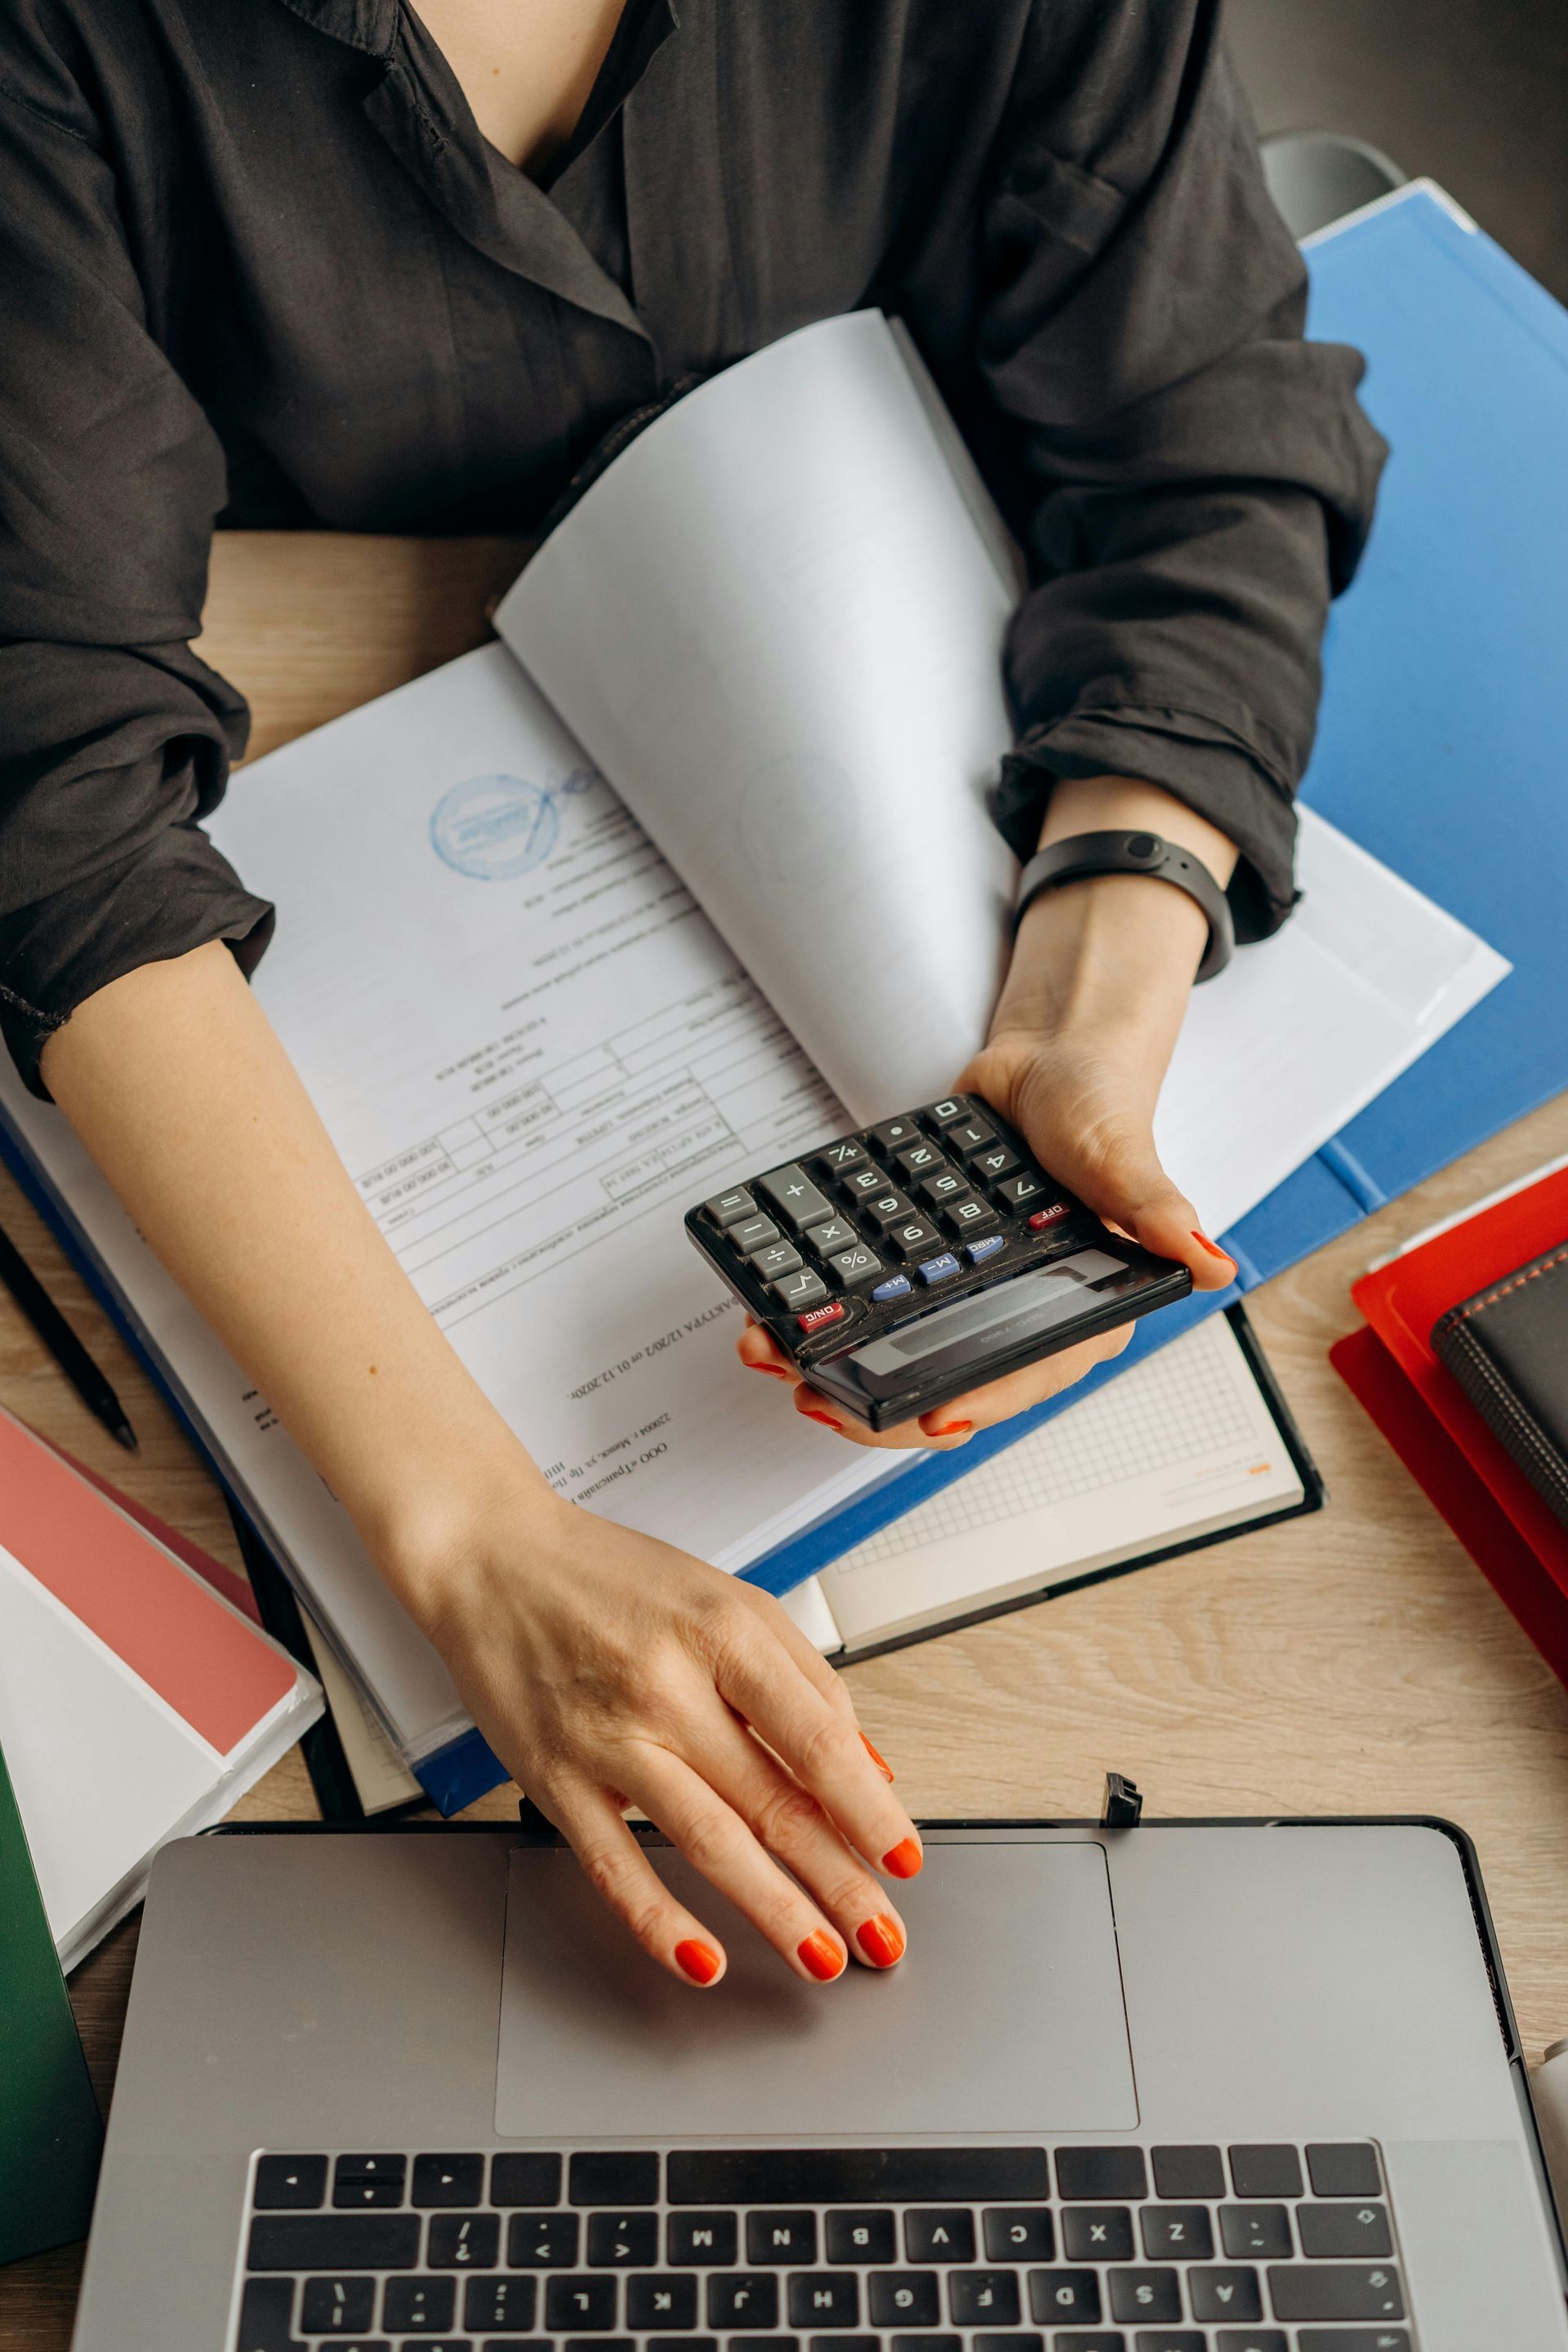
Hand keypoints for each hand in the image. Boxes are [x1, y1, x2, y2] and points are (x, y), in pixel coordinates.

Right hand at [413, 1480, 921, 1986]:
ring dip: (775, 1911)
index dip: (867, 1807)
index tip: (902, 1857)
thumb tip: (864, 1766)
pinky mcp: (555, 1779)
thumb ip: (802, 1678)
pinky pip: (614, 1865)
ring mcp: (608, 1737)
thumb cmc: (612, 1579)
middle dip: (839, 1880)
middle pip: (772, 1800)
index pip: (816, 1736)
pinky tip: (702, 1958)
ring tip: (822, 1957)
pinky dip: (659, 1921)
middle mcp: (667, 1685)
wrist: (492, 1560)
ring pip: (708, 1842)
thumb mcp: (726, 1599)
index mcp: (722, 1632)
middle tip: (881, 1934)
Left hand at [737, 775, 1239, 1447]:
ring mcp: (969, 1296)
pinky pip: (874, 1306)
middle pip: (948, 1383)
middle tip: (817, 1399)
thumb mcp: (1123, 1156)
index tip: (931, 1419)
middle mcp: (1023, 1316)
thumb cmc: (1100, 1106)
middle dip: (878, 1403)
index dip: (980, 1403)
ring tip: (774, 1358)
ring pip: (901, 1354)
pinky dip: (826, 1315)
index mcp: (1083, 1311)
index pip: (1027, 1374)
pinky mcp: (926, 1267)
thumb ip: (1158, 1211)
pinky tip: (776, 1316)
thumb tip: (1212, 1262)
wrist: (1048, 1056)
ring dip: (835, 1368)